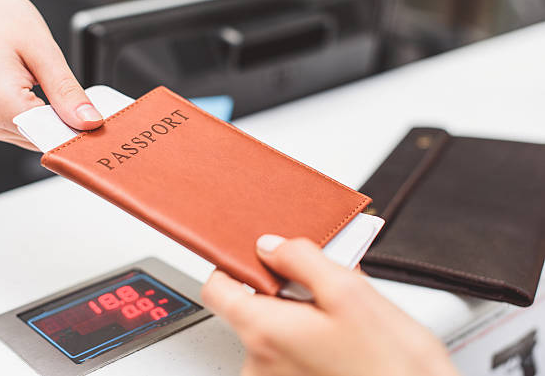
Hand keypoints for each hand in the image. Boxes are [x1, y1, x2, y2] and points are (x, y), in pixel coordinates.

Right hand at [0, 0, 102, 149]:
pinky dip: (46, 118)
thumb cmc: (0, 19)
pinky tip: (51, 99)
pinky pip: (29, 129)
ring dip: (58, 122)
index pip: (50, 137)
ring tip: (62, 93)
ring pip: (39, 137)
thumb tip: (90, 121)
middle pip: (45, 140)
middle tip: (88, 104)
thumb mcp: (45, 52)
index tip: (99, 122)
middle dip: (70, 126)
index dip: (78, 132)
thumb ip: (67, 92)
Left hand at [201, 235, 459, 375]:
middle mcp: (260, 364)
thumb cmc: (393, 366)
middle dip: (283, 289)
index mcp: (265, 332)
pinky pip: (289, 351)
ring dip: (300, 315)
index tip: (256, 256)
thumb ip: (302, 260)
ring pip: (274, 330)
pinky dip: (308, 337)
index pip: (216, 289)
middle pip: (250, 308)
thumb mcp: (351, 293)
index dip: (234, 264)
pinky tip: (341, 336)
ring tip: (341, 316)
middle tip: (322, 282)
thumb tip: (271, 246)